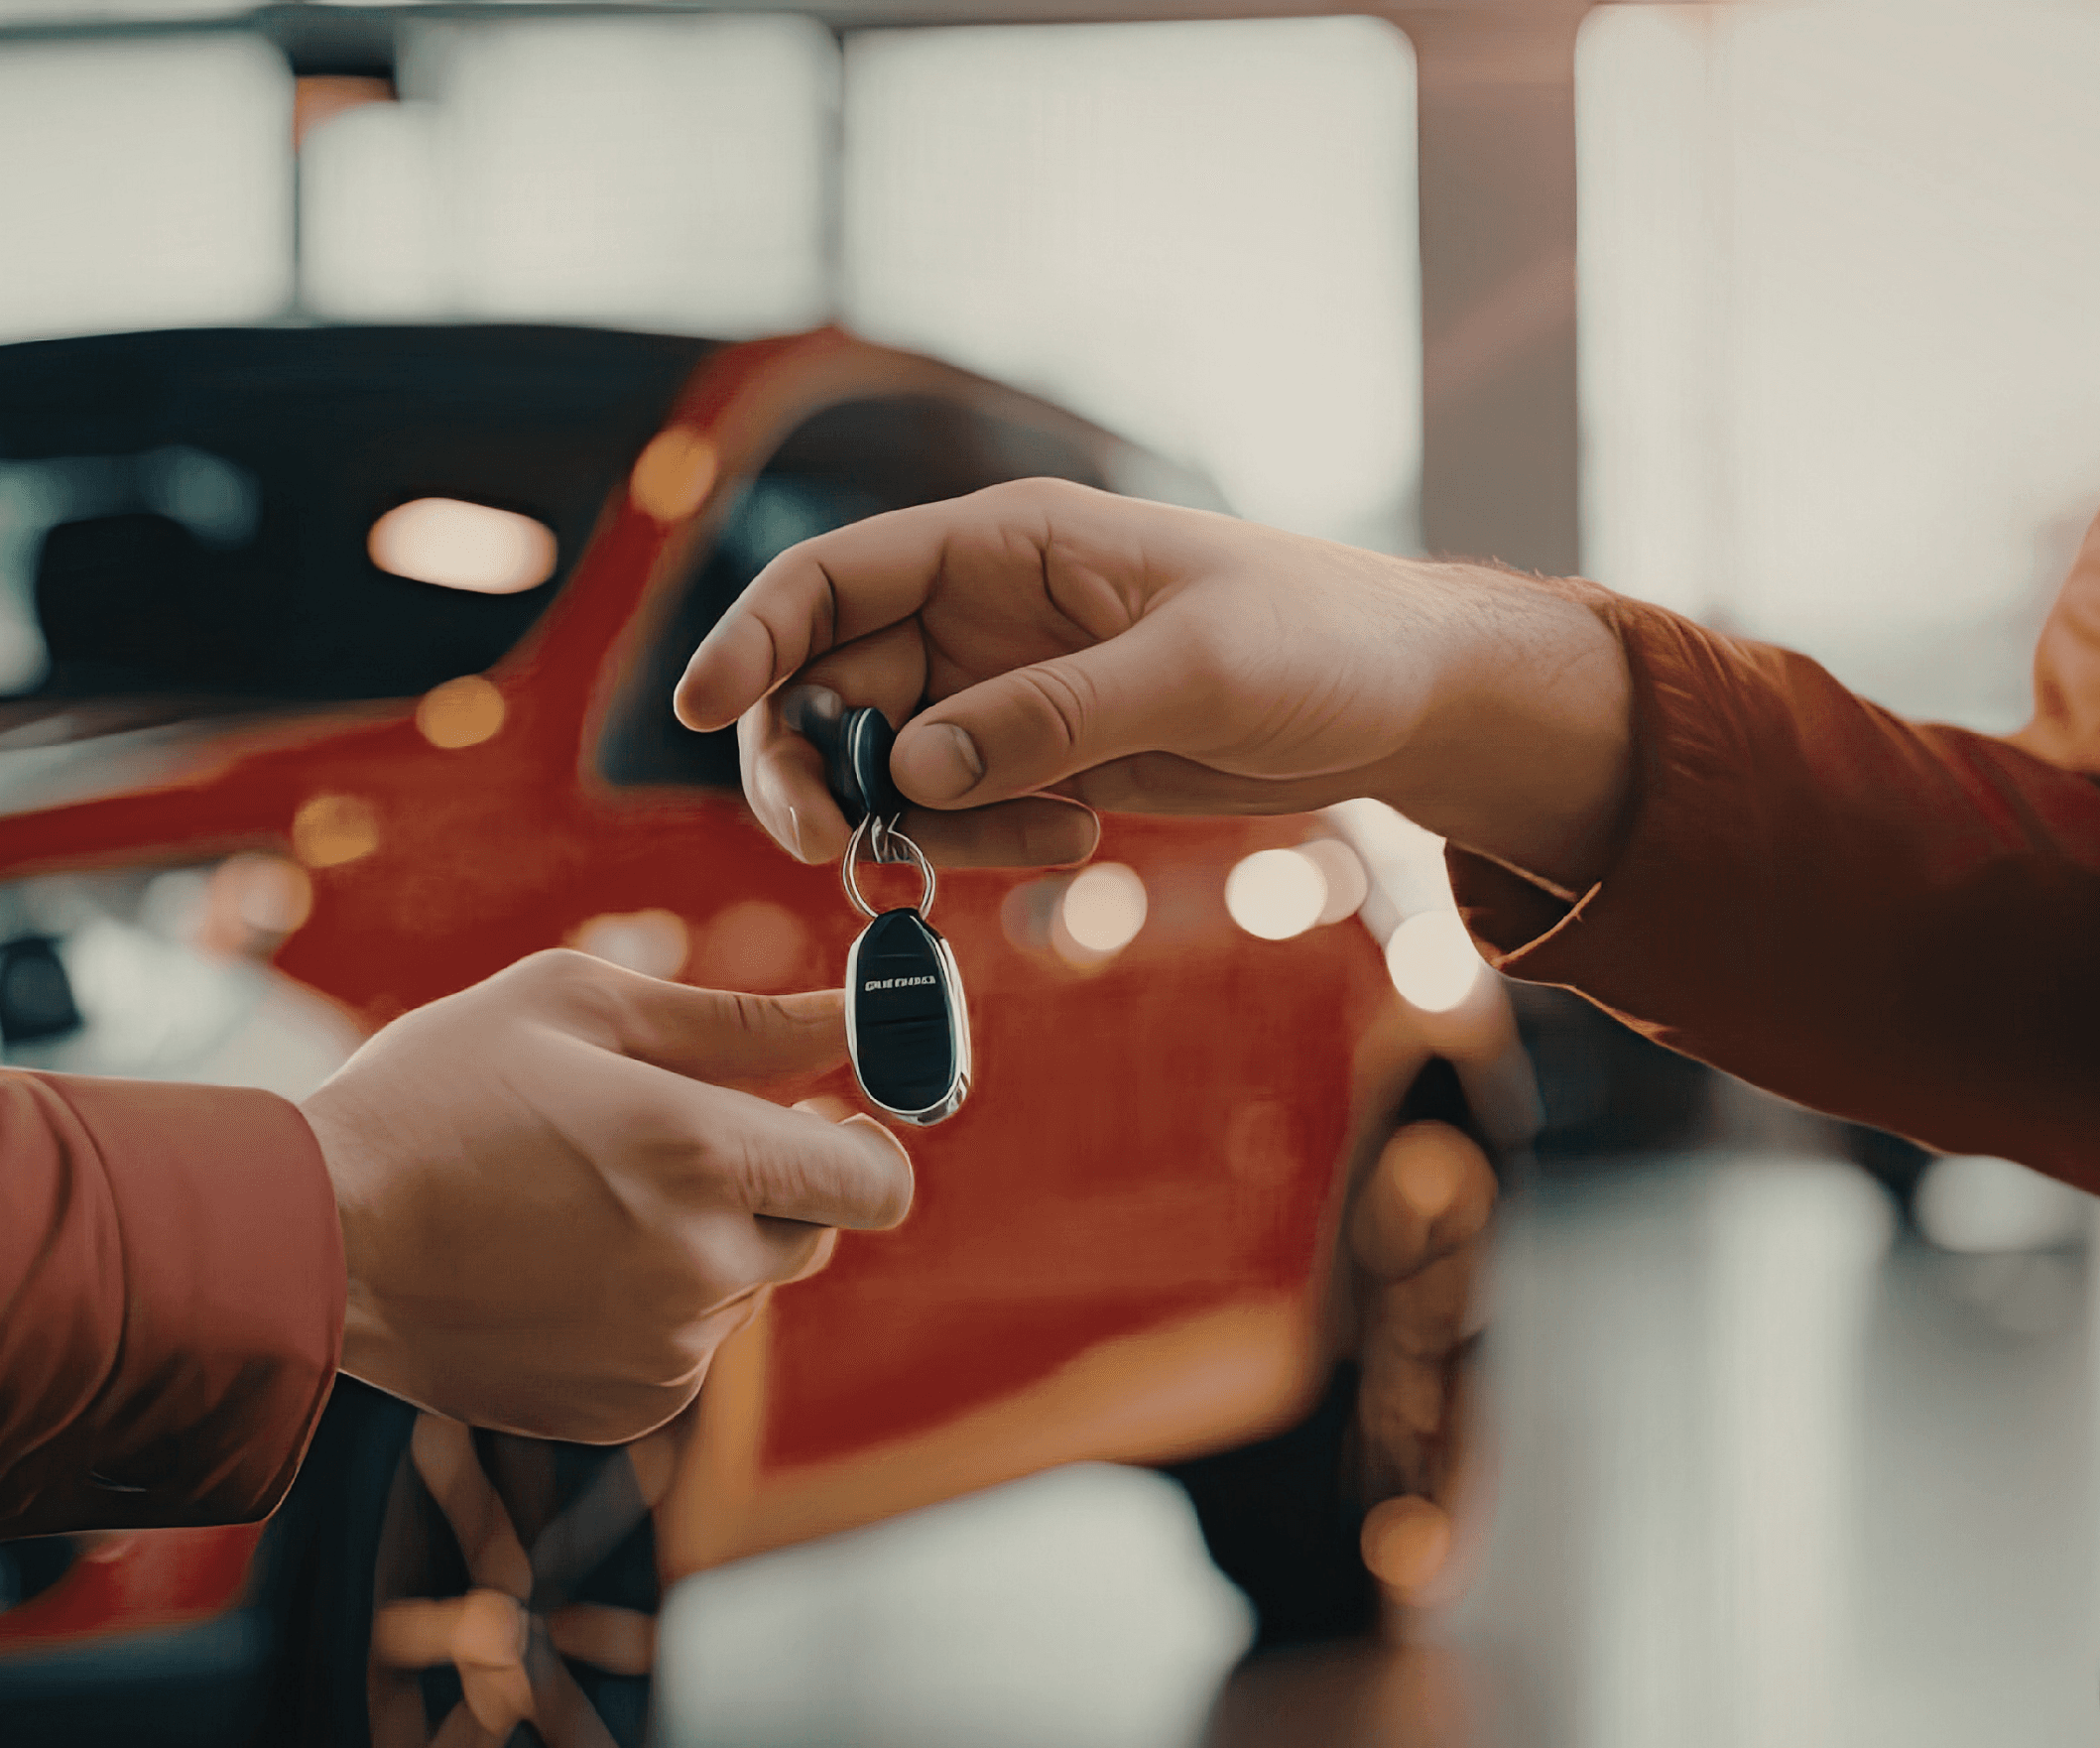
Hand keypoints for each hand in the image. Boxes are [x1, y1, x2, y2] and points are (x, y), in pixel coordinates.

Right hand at [298, 950, 915, 1442]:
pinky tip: (557, 1264)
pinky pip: (684, 1346)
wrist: (315, 1239)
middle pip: (817, 1234)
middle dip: (769, 1185)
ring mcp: (667, 1352)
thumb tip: (852, 1019)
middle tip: (668, 1138)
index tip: (812, 1115)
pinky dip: (649, 1306)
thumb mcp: (576, 1007)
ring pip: (743, 1290)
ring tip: (580, 1199)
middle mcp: (702, 1268)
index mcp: (702, 1156)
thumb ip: (736, 1019)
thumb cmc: (436, 1095)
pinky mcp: (627, 1409)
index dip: (861, 1144)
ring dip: (700, 1243)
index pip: (878, 1180)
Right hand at [671, 478, 1631, 891]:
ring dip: (914, 826)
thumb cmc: (1319, 641)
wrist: (1405, 700)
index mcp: (1001, 543)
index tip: (694, 714)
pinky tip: (1074, 845)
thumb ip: (1050, 717)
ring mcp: (999, 691)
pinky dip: (975, 848)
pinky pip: (947, 814)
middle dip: (813, 769)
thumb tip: (915, 769)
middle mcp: (978, 612)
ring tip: (1045, 844)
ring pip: (879, 765)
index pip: (830, 579)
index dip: (748, 638)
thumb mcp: (1194, 672)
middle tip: (840, 851)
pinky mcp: (1032, 761)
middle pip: (823, 686)